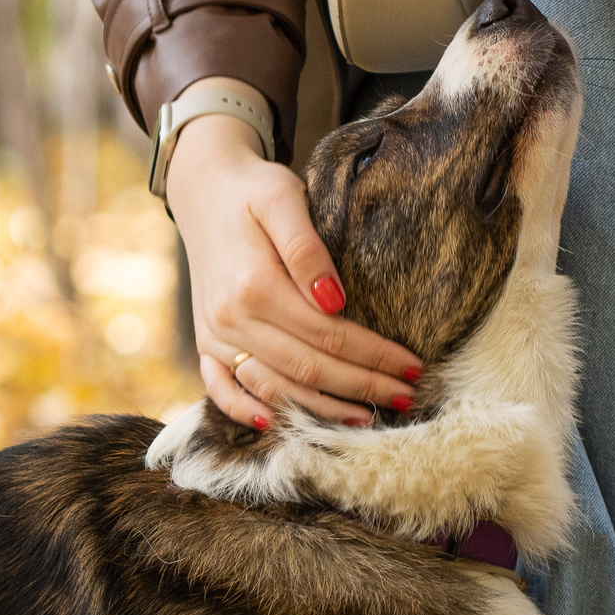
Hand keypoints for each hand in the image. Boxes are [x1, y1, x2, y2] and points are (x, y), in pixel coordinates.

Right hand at [162, 84, 424, 430]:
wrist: (202, 188)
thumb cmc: (253, 190)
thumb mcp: (283, 198)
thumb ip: (307, 249)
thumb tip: (335, 300)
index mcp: (255, 285)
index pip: (328, 335)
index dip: (373, 355)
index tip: (413, 366)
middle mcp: (232, 318)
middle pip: (307, 368)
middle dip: (361, 387)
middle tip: (405, 398)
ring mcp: (215, 334)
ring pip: (274, 387)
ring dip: (320, 409)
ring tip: (365, 419)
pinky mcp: (206, 341)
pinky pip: (222, 388)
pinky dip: (246, 410)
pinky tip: (276, 426)